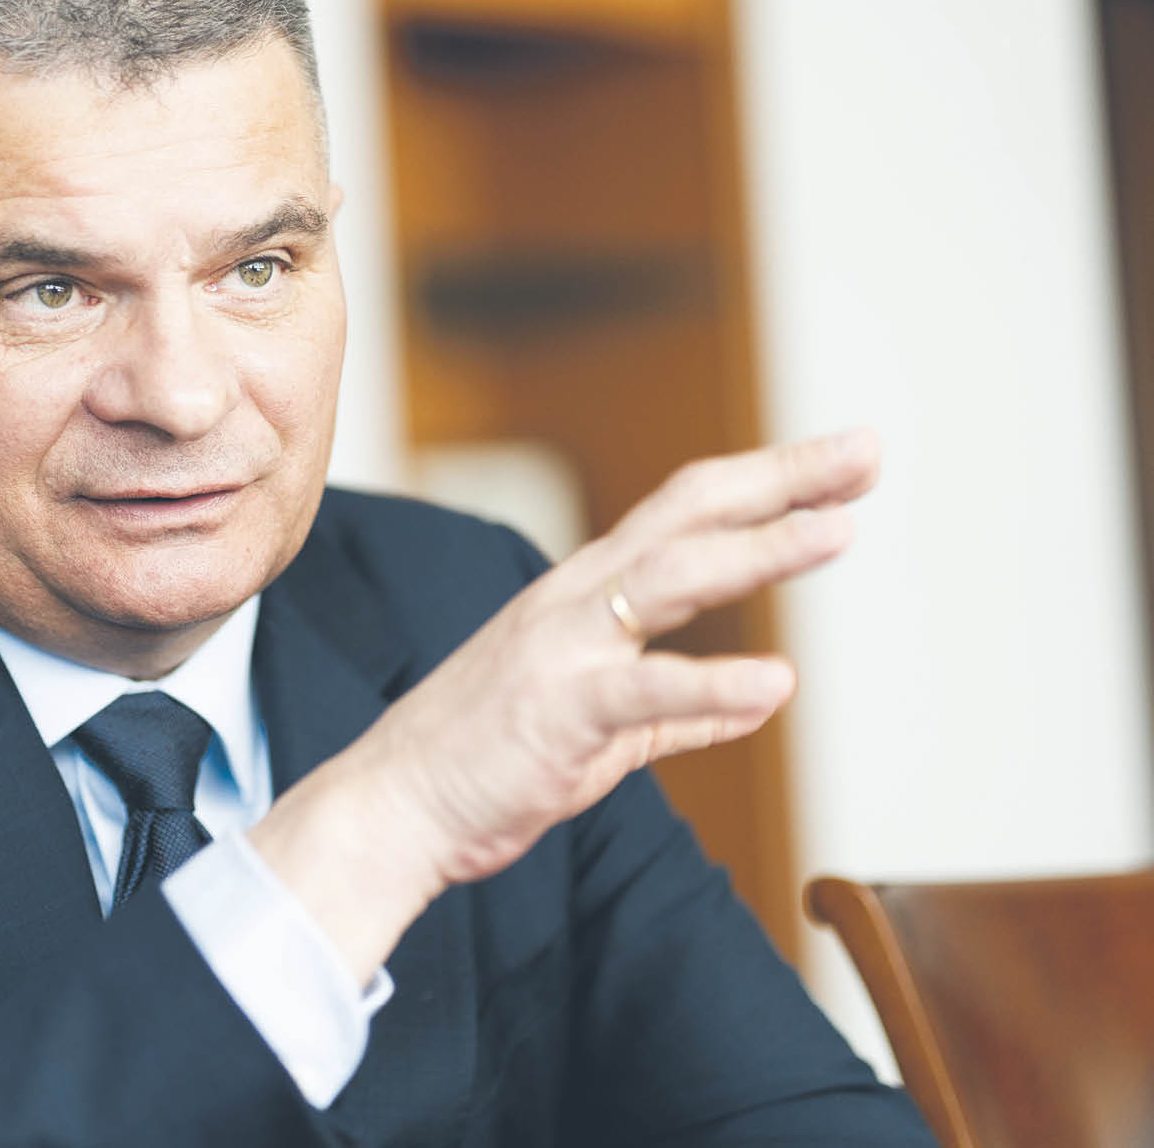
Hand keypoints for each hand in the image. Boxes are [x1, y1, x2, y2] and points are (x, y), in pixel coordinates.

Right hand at [251, 429, 880, 978]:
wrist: (393, 808)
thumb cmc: (488, 762)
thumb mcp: (601, 728)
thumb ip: (680, 712)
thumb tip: (759, 697)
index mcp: (585, 596)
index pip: (687, 515)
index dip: (769, 484)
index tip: (844, 465)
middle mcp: (576, 600)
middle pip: (688, 515)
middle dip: (781, 480)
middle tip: (865, 450)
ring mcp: (564, 649)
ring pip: (671, 578)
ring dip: (758, 550)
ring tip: (838, 532)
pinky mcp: (558, 712)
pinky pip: (644, 692)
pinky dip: (711, 685)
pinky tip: (775, 682)